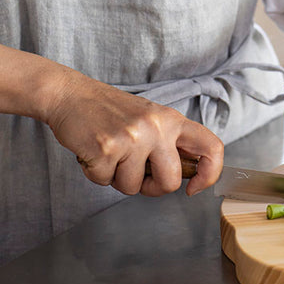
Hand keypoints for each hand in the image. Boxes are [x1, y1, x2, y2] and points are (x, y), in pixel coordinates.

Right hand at [46, 71, 223, 196]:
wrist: (71, 95)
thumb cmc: (111, 111)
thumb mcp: (152, 119)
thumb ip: (171, 143)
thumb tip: (190, 174)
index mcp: (173, 120)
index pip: (212, 148)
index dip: (210, 174)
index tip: (194, 187)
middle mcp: (157, 127)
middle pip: (170, 182)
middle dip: (152, 188)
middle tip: (137, 175)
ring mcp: (132, 137)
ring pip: (133, 187)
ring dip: (118, 179)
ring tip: (111, 155)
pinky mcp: (106, 148)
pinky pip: (105, 181)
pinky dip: (96, 174)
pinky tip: (94, 152)